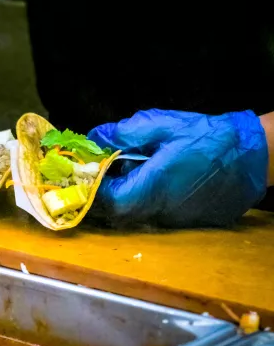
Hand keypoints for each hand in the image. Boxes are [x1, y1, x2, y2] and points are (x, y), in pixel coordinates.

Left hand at [87, 109, 267, 227]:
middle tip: (109, 166)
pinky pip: (158, 212)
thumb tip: (96, 138)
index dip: (95, 186)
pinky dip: (149, 196)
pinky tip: (159, 176)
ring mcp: (176, 218)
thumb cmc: (208, 136)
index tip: (91, 169)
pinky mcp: (188, 220)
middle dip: (109, 189)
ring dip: (129, 192)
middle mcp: (162, 208)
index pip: (110, 199)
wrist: (254, 154)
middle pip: (120, 209)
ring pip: (138, 212)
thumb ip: (125, 132)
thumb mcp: (162, 124)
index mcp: (154, 185)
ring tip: (138, 167)